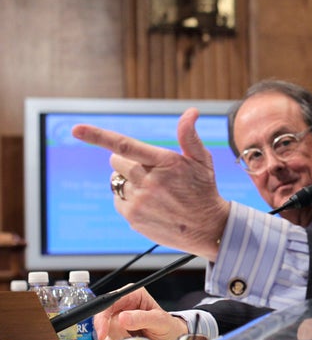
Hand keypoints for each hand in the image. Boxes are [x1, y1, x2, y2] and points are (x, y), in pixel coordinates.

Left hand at [71, 107, 230, 260]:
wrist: (207, 228)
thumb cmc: (203, 190)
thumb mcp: (201, 160)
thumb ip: (189, 135)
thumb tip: (191, 112)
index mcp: (165, 162)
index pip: (125, 146)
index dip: (98, 136)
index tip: (76, 129)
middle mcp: (150, 182)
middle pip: (117, 162)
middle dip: (128, 162)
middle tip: (149, 172)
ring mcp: (140, 201)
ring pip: (117, 181)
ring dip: (129, 181)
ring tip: (153, 191)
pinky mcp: (133, 217)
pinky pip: (118, 200)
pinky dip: (128, 199)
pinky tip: (149, 204)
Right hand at [93, 287, 188, 339]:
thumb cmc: (170, 327)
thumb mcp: (161, 321)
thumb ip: (143, 318)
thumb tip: (123, 317)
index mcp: (133, 295)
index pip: (108, 304)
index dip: (102, 319)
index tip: (103, 334)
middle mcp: (123, 307)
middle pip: (104, 323)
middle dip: (117, 335)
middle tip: (133, 339)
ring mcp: (118, 322)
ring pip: (106, 336)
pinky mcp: (117, 336)